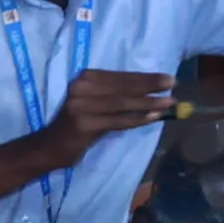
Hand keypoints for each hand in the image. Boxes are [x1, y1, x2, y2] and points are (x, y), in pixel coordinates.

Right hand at [43, 67, 173, 162]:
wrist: (50, 146)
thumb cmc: (76, 123)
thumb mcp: (91, 102)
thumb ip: (112, 94)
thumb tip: (147, 90)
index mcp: (84, 78)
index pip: (120, 76)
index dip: (145, 77)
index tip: (167, 77)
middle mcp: (81, 88)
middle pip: (123, 87)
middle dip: (151, 86)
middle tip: (173, 85)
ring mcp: (82, 106)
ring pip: (123, 103)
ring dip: (149, 103)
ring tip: (168, 103)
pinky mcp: (85, 125)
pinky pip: (118, 121)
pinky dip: (137, 119)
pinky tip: (154, 118)